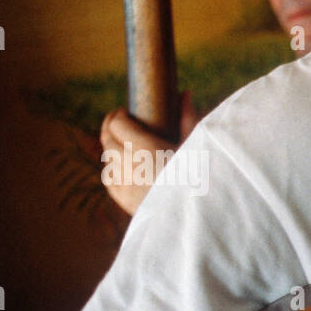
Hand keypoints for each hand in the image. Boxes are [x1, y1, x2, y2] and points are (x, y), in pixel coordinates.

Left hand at [98, 91, 198, 214]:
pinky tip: (125, 170)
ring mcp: (123, 183)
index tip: (126, 112)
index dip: (118, 115)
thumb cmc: (204, 178)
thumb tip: (183, 93)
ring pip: (107, 159)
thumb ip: (187, 118)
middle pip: (107, 139)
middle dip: (111, 128)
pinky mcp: (124, 201)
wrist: (201, 217)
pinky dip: (113, 171)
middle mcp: (128, 164)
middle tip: (121, 123)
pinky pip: (109, 180)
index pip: (116, 123)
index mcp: (144, 147)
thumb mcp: (197, 147)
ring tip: (125, 148)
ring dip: (112, 150)